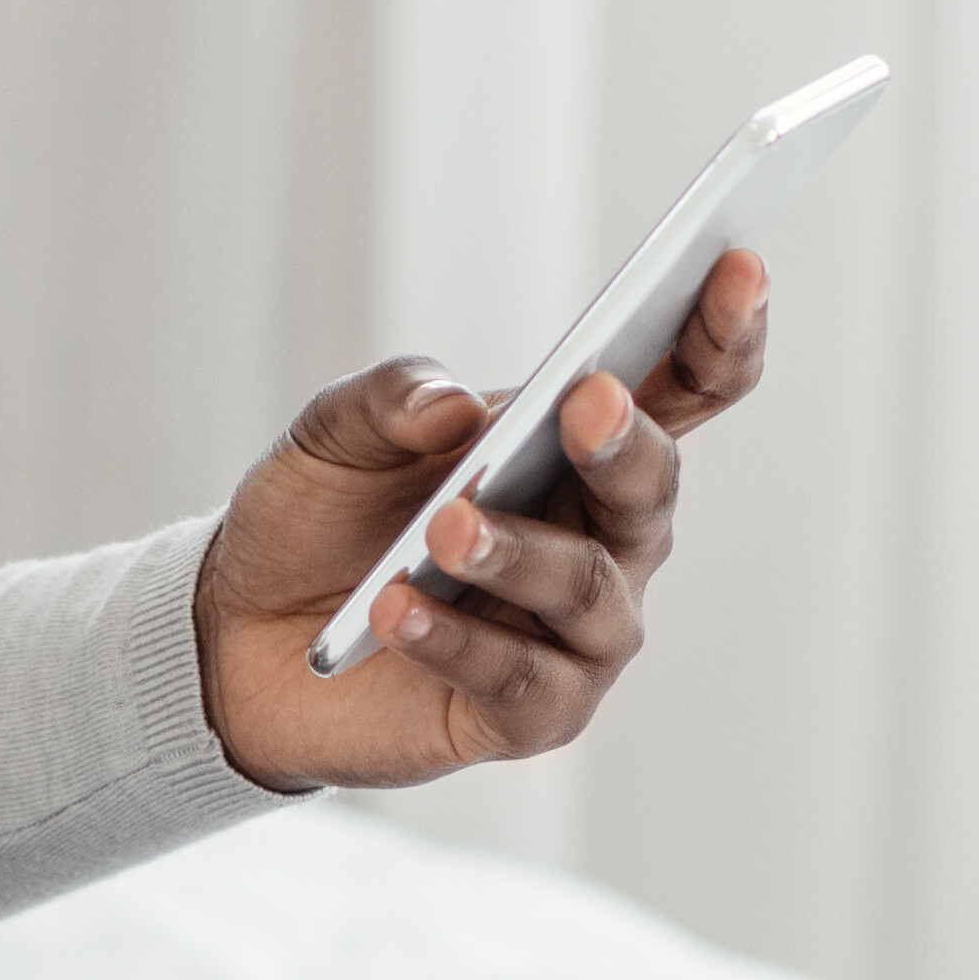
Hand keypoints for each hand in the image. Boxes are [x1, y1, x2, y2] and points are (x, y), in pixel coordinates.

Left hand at [192, 246, 773, 791]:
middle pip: (650, 487)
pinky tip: (398, 610)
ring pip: (587, 591)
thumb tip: (452, 403)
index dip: (722, 330)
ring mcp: (579, 635)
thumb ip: (389, 401)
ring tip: (445, 526)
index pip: (682, 388)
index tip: (737, 263)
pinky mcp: (533, 716)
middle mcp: (605, 539)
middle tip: (584, 401)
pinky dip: (459, 640)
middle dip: (624, 443)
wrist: (241, 637)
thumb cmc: (322, 521)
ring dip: (520, 553)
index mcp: (581, 448)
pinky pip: (519, 681)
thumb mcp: (332, 436)